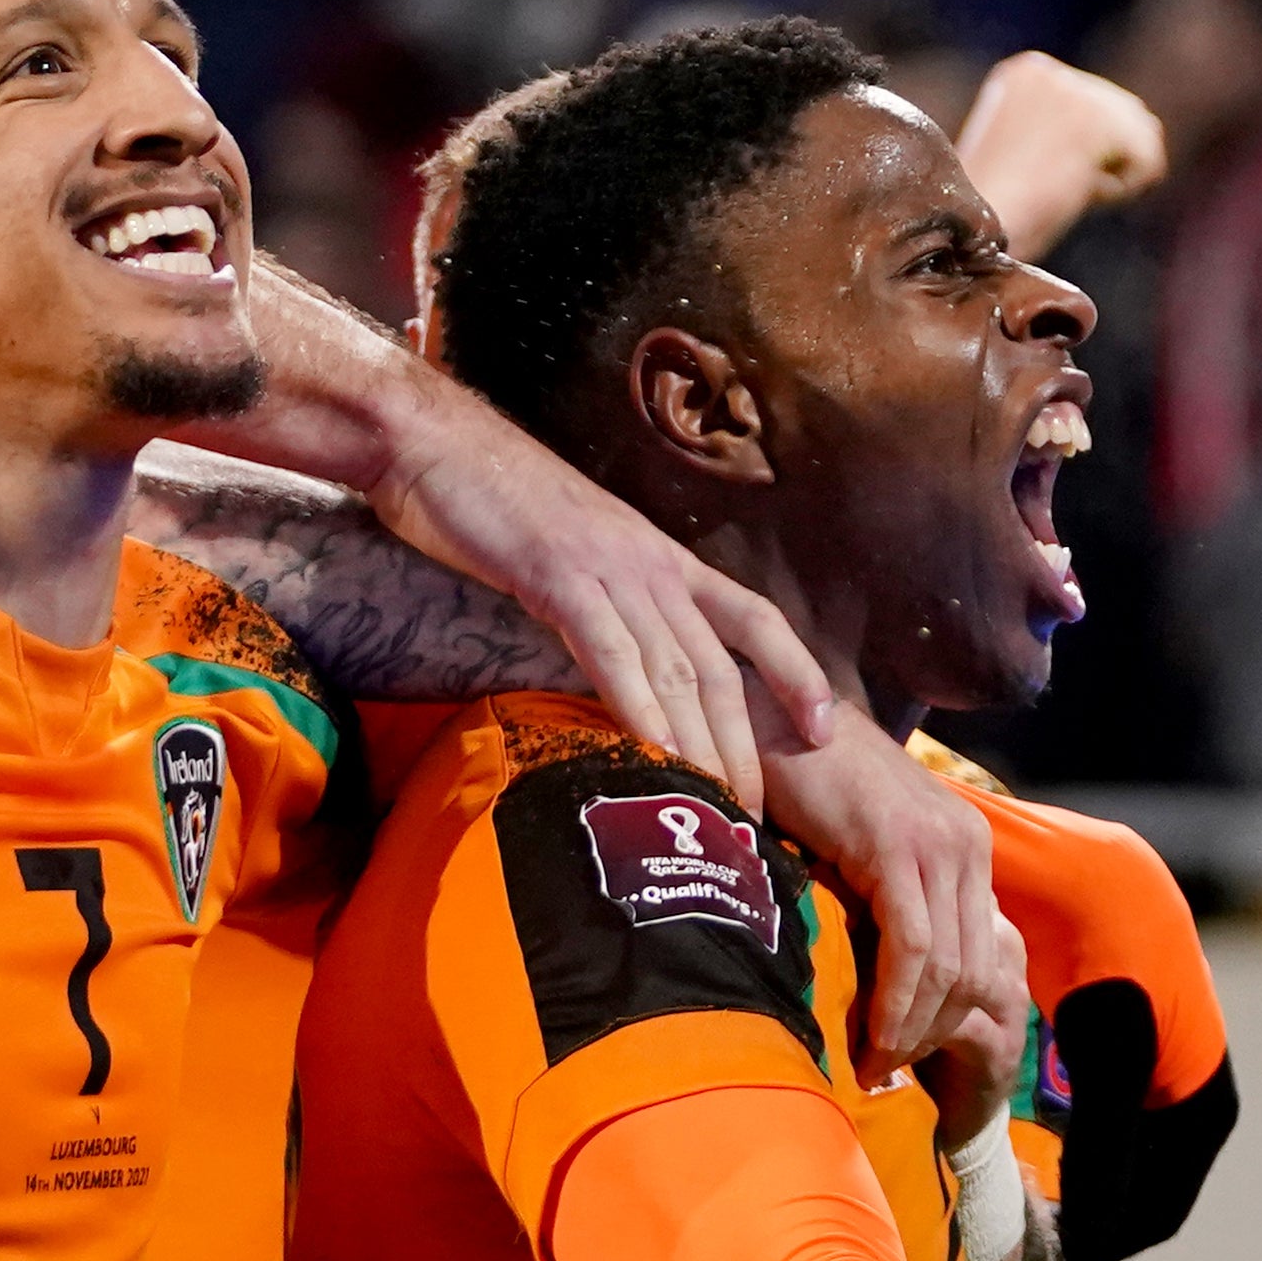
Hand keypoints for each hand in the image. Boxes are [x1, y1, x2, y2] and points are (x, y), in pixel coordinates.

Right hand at [365, 406, 831, 810]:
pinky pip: (611, 652)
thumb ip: (609, 605)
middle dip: (744, 746)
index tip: (827, 731)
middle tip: (754, 816)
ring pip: (676, 667)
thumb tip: (624, 664)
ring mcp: (609, 567)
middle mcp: (652, 564)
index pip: (755, 619)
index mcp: (661, 558)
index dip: (798, 674)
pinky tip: (653, 755)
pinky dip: (638, 707)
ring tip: (717, 807)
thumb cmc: (495, 504)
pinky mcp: (558, 574)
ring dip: (700, 746)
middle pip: (721, 665)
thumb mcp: (573, 556)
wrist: (434, 443)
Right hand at [768, 709, 1011, 1076]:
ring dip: (912, 1028)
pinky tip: (870, 1034)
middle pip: (973, 970)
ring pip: (947, 967)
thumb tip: (877, 978)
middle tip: (885, 1068)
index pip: (980, 954)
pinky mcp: (901, 846)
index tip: (903, 1052)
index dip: (947, 1016)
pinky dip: (896, 1002)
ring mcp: (939, 843)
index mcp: (964, 846)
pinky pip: (914, 946)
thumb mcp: (859, 848)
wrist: (769, 713)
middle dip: (931, 1033)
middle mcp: (966, 844)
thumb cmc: (799, 782)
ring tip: (872, 1062)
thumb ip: (882, 899)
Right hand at [952, 54, 1164, 256]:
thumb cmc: (994, 215)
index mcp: (1026, 72)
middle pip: (1131, 117)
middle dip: (1104, 162)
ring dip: (1110, 177)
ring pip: (1142, 139)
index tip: (1039, 176)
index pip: (1102, 106)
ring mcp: (1071, 91)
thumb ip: (1070, 128)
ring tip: (1057, 191)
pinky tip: (1070, 194)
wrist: (967, 237)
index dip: (1087, 155)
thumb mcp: (1029, 152)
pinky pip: (1149, 164)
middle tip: (1050, 188)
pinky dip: (1119, 192)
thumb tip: (1146, 124)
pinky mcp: (1093, 122)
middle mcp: (1049, 71)